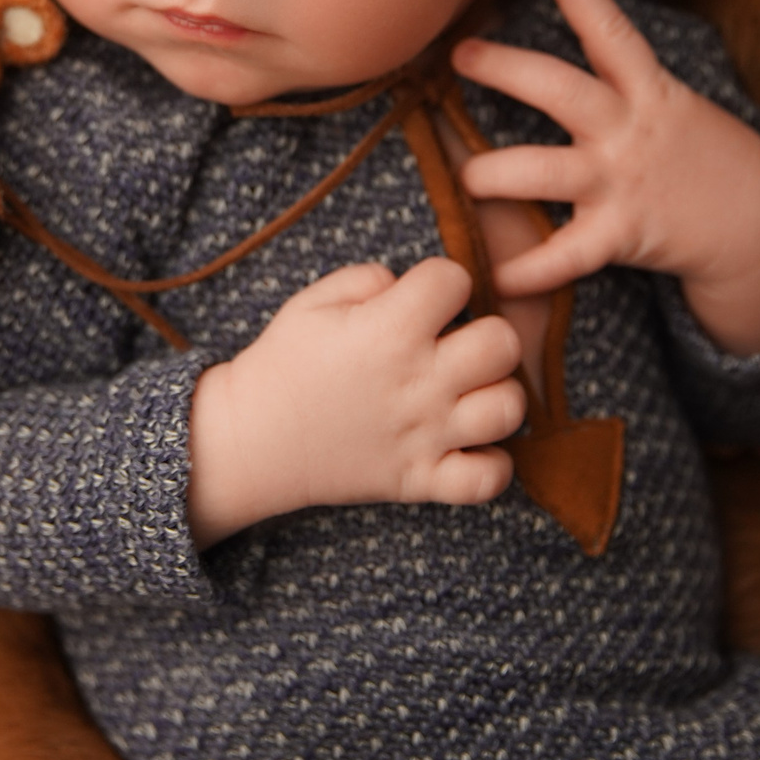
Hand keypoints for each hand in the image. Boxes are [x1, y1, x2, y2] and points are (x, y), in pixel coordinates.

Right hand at [186, 257, 525, 547]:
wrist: (250, 441)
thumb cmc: (282, 364)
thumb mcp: (312, 301)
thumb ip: (369, 278)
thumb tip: (410, 285)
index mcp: (388, 330)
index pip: (454, 279)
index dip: (441, 280)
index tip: (422, 298)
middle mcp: (417, 382)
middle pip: (502, 342)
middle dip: (485, 333)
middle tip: (454, 345)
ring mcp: (424, 436)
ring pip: (509, 408)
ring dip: (495, 394)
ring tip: (467, 392)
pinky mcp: (421, 481)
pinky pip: (490, 479)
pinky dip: (491, 464)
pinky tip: (468, 444)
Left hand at [448, 0, 759, 357]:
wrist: (754, 222)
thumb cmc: (691, 154)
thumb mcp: (665, 103)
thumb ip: (614, 82)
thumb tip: (546, 58)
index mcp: (644, 90)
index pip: (611, 30)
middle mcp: (629, 129)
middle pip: (562, 89)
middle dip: (507, 69)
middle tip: (461, 53)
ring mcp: (623, 181)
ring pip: (547, 171)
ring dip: (496, 173)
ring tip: (466, 177)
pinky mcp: (622, 234)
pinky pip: (567, 254)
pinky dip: (531, 269)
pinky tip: (497, 275)